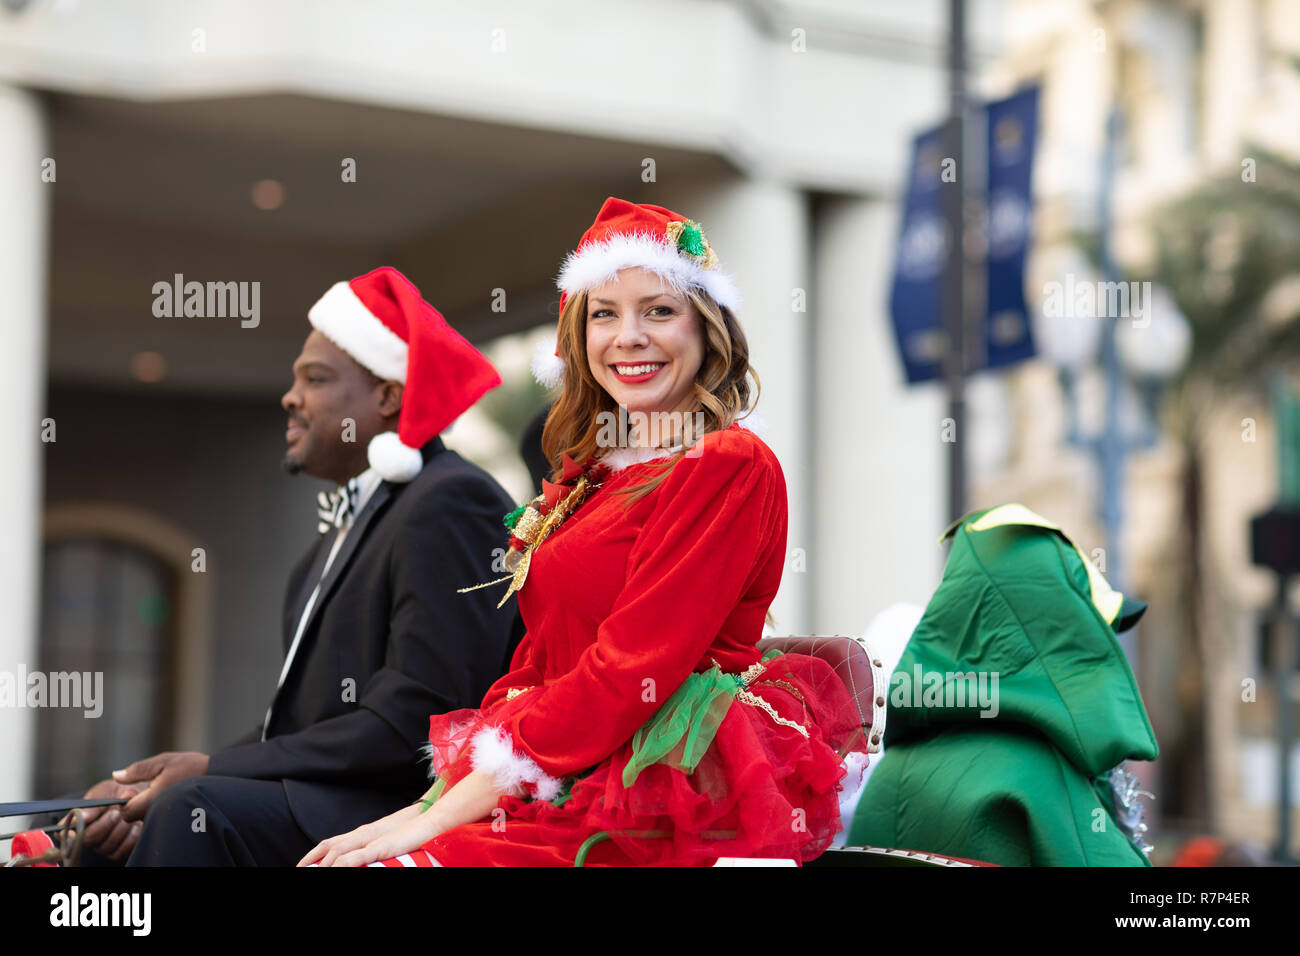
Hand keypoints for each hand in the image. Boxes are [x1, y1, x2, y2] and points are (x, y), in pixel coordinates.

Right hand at [73, 778, 141, 860]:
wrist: (141, 792)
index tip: (80, 825)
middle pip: (88, 840)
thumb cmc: (117, 792)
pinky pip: (119, 853)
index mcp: (78, 821)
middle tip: (116, 811)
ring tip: (127, 814)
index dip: (70, 833)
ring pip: (105, 847)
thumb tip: (80, 817)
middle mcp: (88, 836)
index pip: (65, 833)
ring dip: (119, 829)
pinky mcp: (119, 849)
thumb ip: (91, 806)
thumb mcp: (103, 793)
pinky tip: (136, 825)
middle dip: (103, 824)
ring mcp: (103, 844)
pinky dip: (129, 838)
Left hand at [116, 751, 208, 823]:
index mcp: (154, 798)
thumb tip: (115, 776)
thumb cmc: (192, 766)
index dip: (124, 801)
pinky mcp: (173, 816)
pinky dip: (155, 808)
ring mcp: (167, 816)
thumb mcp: (164, 761)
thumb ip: (138, 770)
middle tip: (148, 787)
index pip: (126, 812)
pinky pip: (156, 817)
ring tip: (159, 789)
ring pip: (144, 817)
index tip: (133, 788)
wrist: (219, 775)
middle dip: (134, 803)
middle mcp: (159, 811)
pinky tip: (167, 794)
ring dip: (145, 805)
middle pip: (134, 817)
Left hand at [297, 804, 422, 866]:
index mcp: (363, 833)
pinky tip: (334, 869)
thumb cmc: (413, 833)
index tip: (303, 864)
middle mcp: (362, 834)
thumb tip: (365, 856)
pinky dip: (341, 864)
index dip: (314, 853)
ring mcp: (370, 839)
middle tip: (299, 870)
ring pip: (337, 852)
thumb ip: (373, 849)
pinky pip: (355, 857)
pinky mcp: (380, 846)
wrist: (431, 821)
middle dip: (311, 859)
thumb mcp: (388, 843)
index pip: (331, 842)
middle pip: (329, 846)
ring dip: (322, 864)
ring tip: (311, 872)